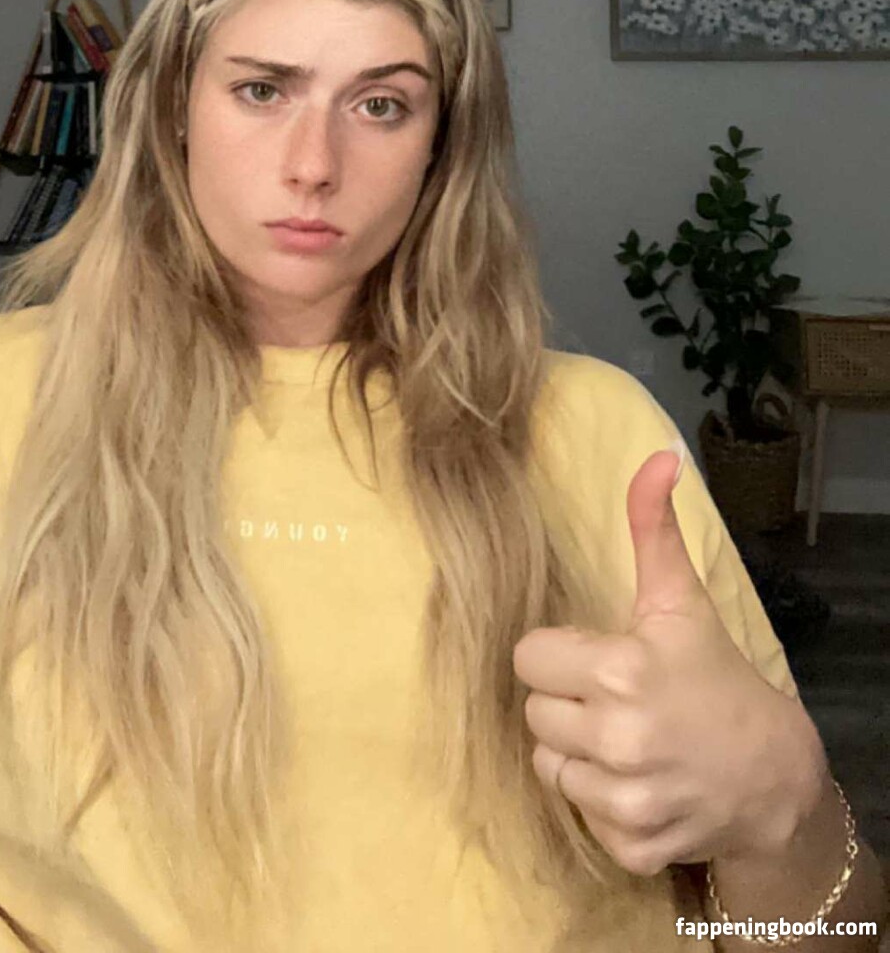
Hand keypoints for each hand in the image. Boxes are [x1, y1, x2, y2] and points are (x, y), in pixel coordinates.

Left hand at [512, 445, 827, 877]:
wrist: (773, 775)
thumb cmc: (717, 677)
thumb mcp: (681, 601)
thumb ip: (653, 528)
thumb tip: (657, 456)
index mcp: (620, 670)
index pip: (528, 658)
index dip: (557, 654)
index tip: (593, 657)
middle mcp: (616, 738)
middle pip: (534, 712)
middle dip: (565, 701)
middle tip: (610, 698)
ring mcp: (624, 799)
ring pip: (548, 766)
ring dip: (576, 754)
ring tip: (621, 739)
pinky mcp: (629, 845)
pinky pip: (576, 816)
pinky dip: (599, 803)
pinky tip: (635, 782)